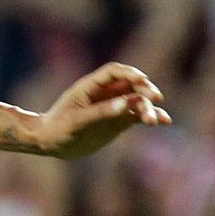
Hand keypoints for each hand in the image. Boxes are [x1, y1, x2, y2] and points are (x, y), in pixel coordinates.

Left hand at [34, 62, 170, 158]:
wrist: (51, 143)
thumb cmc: (58, 129)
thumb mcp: (78, 121)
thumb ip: (102, 112)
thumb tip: (127, 104)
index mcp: (91, 87)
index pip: (115, 72)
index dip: (131, 73)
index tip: (144, 80)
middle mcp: (105, 93)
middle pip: (131, 85)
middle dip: (145, 90)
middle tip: (156, 99)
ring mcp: (113, 106)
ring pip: (138, 101)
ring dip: (149, 107)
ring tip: (155, 121)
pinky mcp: (118, 120)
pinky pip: (138, 115)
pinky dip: (151, 116)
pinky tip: (164, 121)